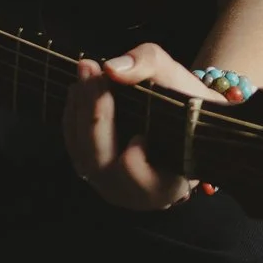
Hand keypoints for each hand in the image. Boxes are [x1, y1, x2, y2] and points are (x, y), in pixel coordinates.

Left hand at [63, 42, 219, 209]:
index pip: (141, 179)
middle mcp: (134, 195)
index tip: (138, 132)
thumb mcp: (179, 77)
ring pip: (83, 157)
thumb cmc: (188, 104)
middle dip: (95, 114)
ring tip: (85, 72)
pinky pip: (75, 150)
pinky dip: (74, 118)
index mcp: (166, 186)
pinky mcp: (93, 172)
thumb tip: (112, 69)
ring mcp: (109, 186)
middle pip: (102, 163)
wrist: (186, 119)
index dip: (135, 159)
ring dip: (80, 112)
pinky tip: (79, 88)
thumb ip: (150, 67)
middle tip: (91, 69)